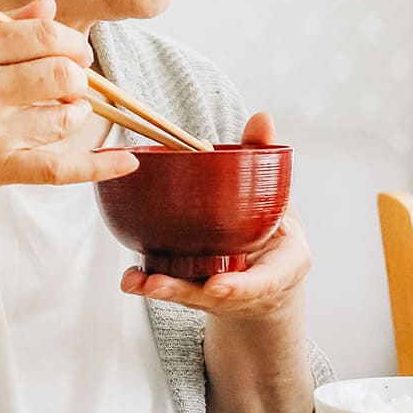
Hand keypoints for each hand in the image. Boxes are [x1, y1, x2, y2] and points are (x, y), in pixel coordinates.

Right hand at [0, 0, 138, 201]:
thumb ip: (0, 28)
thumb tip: (51, 8)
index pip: (42, 35)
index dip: (70, 41)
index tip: (74, 49)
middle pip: (61, 75)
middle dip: (80, 73)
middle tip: (74, 78)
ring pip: (63, 118)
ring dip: (76, 111)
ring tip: (68, 108)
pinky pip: (58, 169)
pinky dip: (98, 167)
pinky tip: (128, 162)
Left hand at [120, 113, 310, 320]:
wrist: (270, 270)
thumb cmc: (274, 232)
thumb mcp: (280, 196)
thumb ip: (266, 161)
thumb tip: (262, 118)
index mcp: (277, 270)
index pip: (260, 283)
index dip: (240, 287)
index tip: (218, 287)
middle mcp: (245, 288)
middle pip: (213, 295)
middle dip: (184, 290)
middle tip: (159, 285)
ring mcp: (218, 291)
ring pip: (188, 294)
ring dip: (161, 288)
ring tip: (135, 282)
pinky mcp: (196, 288)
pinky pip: (173, 286)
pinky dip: (150, 283)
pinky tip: (132, 278)